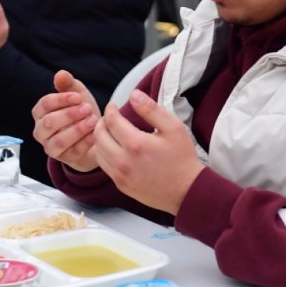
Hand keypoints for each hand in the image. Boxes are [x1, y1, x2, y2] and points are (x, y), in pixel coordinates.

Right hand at [32, 70, 101, 172]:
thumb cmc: (82, 113)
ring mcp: (51, 147)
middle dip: (70, 115)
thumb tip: (60, 74)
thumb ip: (69, 84)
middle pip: (49, 123)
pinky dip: (85, 142)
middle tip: (88, 109)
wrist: (94, 135)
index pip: (44, 105)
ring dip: (77, 130)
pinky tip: (96, 134)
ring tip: (93, 120)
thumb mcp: (78, 95)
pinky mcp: (64, 159)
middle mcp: (41, 131)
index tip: (78, 97)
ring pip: (59, 140)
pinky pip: (73, 152)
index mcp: (40, 113)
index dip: (61, 100)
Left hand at [91, 90, 203, 214]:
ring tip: (110, 132)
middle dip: (101, 123)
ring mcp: (120, 175)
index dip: (110, 110)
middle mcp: (123, 161)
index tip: (113, 105)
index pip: (111, 121)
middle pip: (99, 136)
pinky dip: (104, 154)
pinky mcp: (121, 185)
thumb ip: (151, 109)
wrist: (187, 191)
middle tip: (109, 118)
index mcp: (136, 144)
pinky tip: (114, 149)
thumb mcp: (173, 128)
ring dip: (100, 139)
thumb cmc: (182, 158)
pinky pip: (104, 166)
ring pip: (98, 152)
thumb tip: (133, 95)